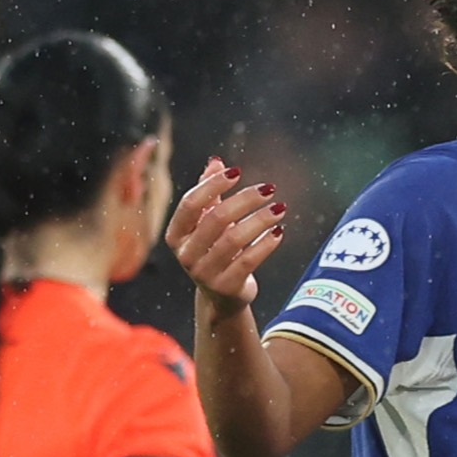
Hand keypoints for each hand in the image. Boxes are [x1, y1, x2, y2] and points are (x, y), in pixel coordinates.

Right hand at [166, 157, 286, 314]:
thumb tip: (215, 161)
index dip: (213, 185)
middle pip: (216, 219)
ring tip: (280, 208)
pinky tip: (279, 232)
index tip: (237, 172)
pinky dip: (266, 244)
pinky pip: (249, 260)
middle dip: (245, 200)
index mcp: (176, 234)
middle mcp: (186, 254)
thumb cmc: (214, 250)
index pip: (191, 204)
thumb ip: (209, 193)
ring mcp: (204, 273)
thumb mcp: (208, 222)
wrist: (221, 295)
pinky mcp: (226, 286)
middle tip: (269, 189)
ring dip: (260, 220)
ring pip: (234, 239)